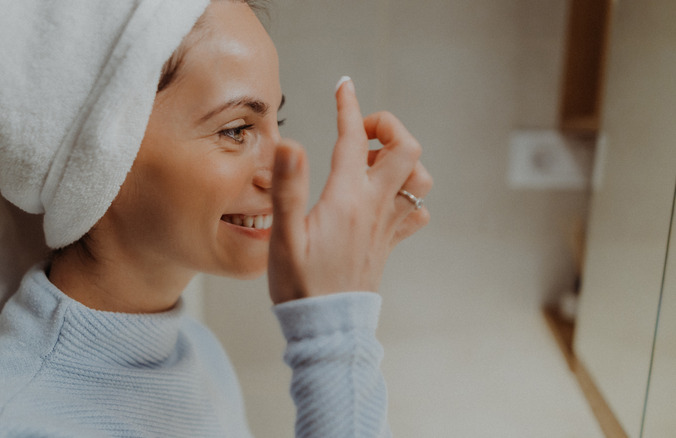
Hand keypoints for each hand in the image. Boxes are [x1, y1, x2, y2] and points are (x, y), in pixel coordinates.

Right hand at [267, 78, 431, 303]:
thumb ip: (288, 188)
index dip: (349, 107)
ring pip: (420, 179)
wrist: (326, 328)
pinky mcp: (389, 243)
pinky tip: (383, 199)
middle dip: (387, 127)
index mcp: (347, 200)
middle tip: (359, 133)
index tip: (343, 87)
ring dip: (401, 160)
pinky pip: (417, 211)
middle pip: (406, 150)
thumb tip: (290, 144)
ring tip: (369, 164)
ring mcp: (387, 226)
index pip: (353, 140)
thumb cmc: (300, 284)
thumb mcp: (284, 235)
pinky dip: (408, 195)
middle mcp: (375, 208)